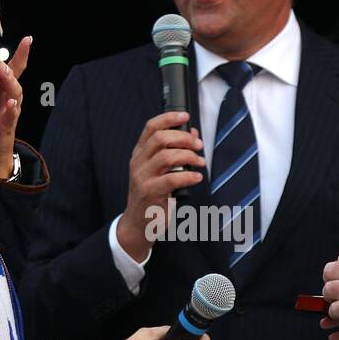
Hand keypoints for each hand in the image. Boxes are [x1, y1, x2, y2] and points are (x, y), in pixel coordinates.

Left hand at [0, 36, 31, 180]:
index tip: (28, 38)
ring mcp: (12, 111)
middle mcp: (11, 97)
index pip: (14, 68)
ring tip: (1, 72)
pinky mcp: (8, 126)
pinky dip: (11, 109)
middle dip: (2, 64)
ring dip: (8, 81)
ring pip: (15, 92)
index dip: (22, 54)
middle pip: (12, 76)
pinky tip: (10, 102)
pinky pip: (11, 116)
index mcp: (4, 88)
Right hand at [118, 112, 205, 261]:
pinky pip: (172, 179)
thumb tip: (193, 134)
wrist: (138, 223)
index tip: (186, 116)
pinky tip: (196, 177)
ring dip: (188, 156)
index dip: (169, 118)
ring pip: (166, 156)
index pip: (151, 127)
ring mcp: (142, 177)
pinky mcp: (149, 193)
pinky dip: (189, 176)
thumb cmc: (152, 195)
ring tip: (200, 162)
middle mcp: (138, 162)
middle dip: (184, 138)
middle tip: (199, 146)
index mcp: (140, 153)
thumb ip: (174, 151)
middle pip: (160, 138)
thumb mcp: (160, 171)